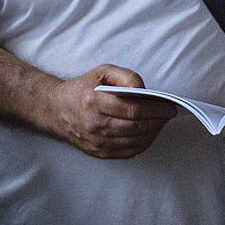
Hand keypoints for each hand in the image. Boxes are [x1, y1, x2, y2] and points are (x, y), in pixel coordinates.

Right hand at [45, 64, 176, 158]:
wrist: (56, 110)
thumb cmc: (81, 89)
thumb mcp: (101, 72)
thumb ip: (126, 76)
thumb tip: (145, 91)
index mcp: (93, 101)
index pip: (133, 110)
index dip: (156, 109)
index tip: (169, 106)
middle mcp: (95, 124)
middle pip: (137, 127)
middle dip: (158, 120)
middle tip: (168, 114)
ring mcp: (97, 141)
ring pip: (136, 141)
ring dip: (154, 132)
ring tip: (160, 122)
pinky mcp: (100, 152)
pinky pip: (129, 151)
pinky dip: (144, 143)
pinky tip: (148, 133)